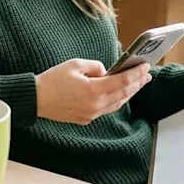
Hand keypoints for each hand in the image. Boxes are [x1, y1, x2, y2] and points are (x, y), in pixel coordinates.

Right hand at [35, 59, 151, 124]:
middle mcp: (95, 105)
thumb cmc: (53, 80)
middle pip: (123, 94)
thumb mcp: (75, 65)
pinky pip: (107, 109)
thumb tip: (106, 72)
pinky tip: (121, 94)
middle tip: (147, 74)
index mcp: (93, 90)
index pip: (122, 81)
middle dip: (137, 83)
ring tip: (138, 84)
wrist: (36, 99)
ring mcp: (91, 114)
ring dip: (129, 93)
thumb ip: (95, 66)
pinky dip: (117, 100)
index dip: (136, 73)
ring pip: (117, 104)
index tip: (146, 66)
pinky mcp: (86, 119)